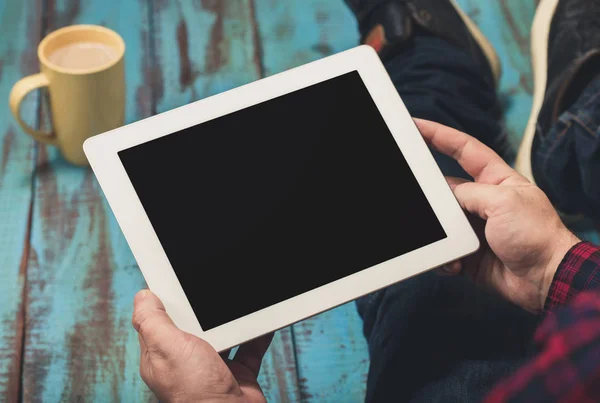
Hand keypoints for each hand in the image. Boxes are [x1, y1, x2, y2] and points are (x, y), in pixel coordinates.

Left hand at [132, 290, 271, 402]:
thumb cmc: (195, 391)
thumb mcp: (168, 347)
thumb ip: (152, 321)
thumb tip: (143, 296)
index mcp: (161, 355)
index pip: (159, 321)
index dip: (167, 301)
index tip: (177, 280)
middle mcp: (186, 362)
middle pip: (193, 324)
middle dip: (203, 308)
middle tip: (212, 287)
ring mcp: (213, 367)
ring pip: (223, 333)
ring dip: (232, 320)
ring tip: (239, 301)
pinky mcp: (238, 373)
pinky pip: (249, 346)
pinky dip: (256, 334)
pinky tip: (261, 321)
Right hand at [416, 119, 579, 313]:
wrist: (546, 279)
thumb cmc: (537, 235)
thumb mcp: (503, 202)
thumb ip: (469, 194)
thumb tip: (444, 196)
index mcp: (496, 180)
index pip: (463, 149)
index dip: (439, 135)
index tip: (416, 126)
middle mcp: (482, 201)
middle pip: (444, 188)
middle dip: (431, 195)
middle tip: (416, 195)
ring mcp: (474, 227)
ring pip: (441, 222)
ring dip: (439, 232)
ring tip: (449, 240)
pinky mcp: (468, 253)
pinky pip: (444, 250)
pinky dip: (445, 256)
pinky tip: (455, 261)